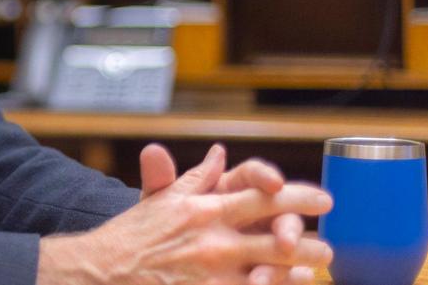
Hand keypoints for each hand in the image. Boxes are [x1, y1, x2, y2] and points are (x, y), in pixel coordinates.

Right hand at [37, 145, 332, 284]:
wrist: (99, 272)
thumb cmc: (132, 236)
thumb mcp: (161, 200)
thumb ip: (196, 177)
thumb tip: (220, 154)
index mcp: (203, 210)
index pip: (260, 197)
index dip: (297, 196)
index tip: (323, 200)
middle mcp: (211, 241)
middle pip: (277, 240)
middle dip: (310, 244)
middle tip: (328, 247)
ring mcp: (212, 276)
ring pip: (272, 275)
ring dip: (298, 274)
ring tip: (315, 274)